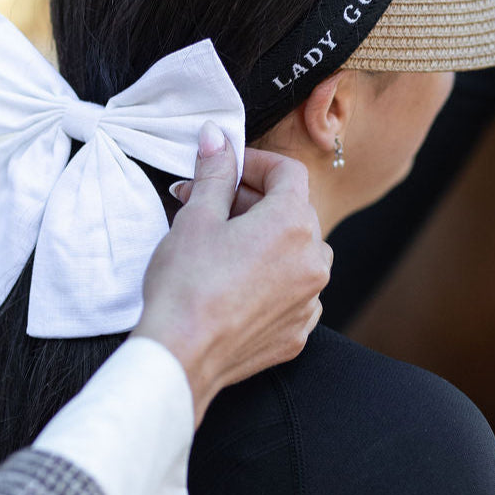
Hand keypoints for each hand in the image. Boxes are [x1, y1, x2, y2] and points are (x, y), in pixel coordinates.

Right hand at [133, 121, 330, 425]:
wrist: (180, 357)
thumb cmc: (186, 286)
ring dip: (265, 238)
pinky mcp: (297, 331)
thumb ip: (215, 173)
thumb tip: (218, 137)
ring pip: (297, 252)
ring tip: (222, 243)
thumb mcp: (196, 218)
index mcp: (293, 224)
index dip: (256, 163)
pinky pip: (294, 291)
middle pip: (293, 211)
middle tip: (209, 203)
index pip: (289, 173)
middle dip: (252, 200)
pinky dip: (272, 278)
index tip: (227, 166)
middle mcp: (314, 261)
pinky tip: (235, 282)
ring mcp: (310, 300)